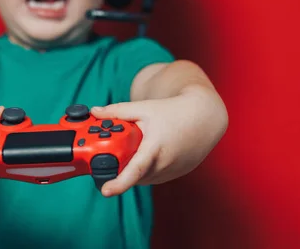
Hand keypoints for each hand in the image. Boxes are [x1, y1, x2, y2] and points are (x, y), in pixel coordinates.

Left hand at [91, 86, 227, 196]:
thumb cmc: (174, 112)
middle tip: (110, 155)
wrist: (205, 119)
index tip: (106, 191)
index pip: (135, 170)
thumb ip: (117, 111)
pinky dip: (145, 169)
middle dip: (118, 168)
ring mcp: (169, 172)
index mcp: (154, 147)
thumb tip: (95, 111)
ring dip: (132, 168)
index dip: (119, 183)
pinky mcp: (174, 176)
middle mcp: (163, 164)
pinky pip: (152, 177)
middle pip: (132, 175)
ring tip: (136, 148)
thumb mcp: (144, 109)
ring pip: (141, 178)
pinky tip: (148, 153)